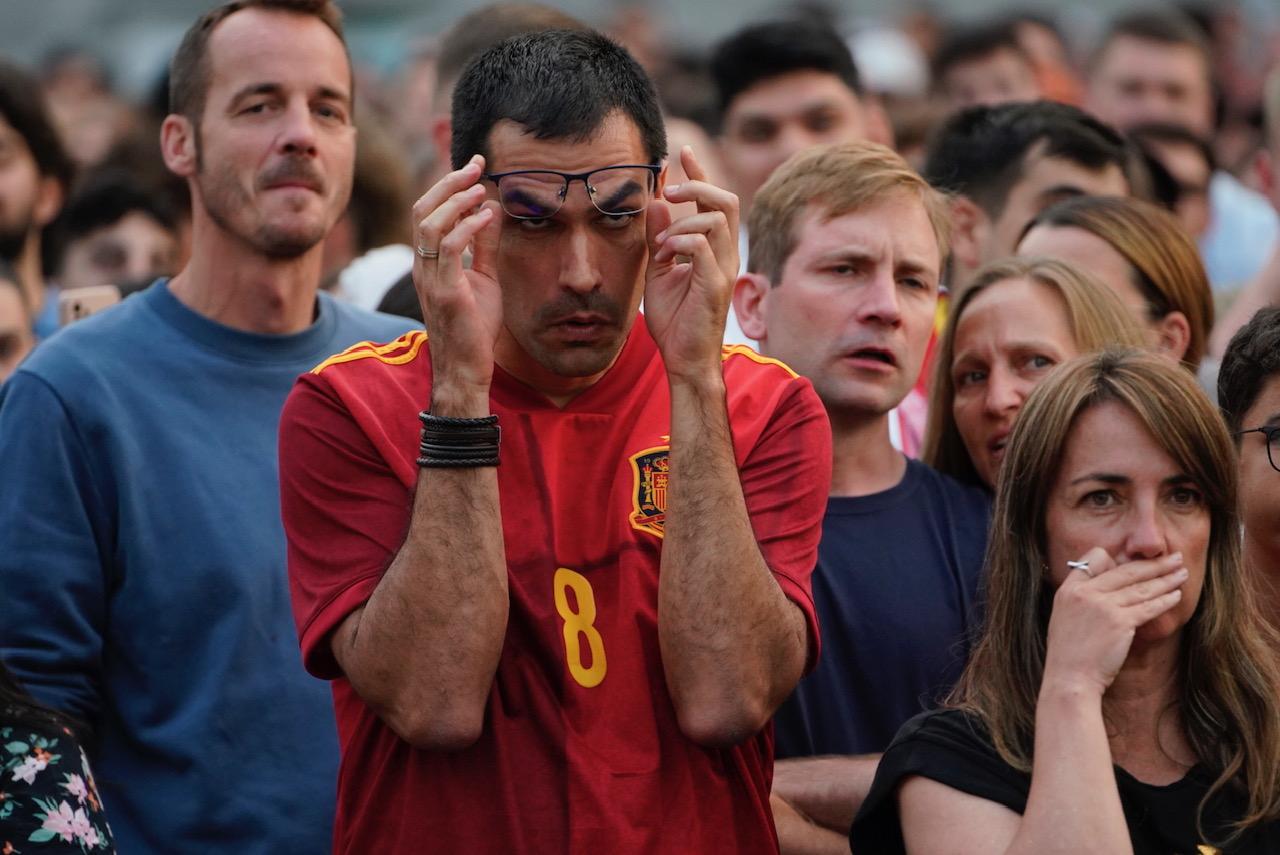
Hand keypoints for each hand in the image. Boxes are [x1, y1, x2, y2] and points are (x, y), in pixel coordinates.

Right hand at [411, 154, 502, 398]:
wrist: (467, 368)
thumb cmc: (474, 328)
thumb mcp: (484, 277)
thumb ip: (484, 245)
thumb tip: (491, 210)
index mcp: (428, 261)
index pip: (428, 212)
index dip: (448, 185)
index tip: (475, 167)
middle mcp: (422, 266)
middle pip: (422, 209)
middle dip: (448, 182)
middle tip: (476, 166)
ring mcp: (430, 278)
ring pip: (429, 224)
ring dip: (456, 201)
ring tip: (481, 189)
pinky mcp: (444, 292)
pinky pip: (448, 248)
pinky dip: (467, 227)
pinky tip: (486, 217)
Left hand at [644, 145, 739, 380]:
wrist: (683, 359)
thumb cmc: (675, 320)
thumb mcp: (659, 270)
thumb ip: (659, 237)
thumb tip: (659, 200)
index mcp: (713, 250)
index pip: (714, 201)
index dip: (700, 173)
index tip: (682, 152)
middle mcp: (724, 255)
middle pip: (726, 201)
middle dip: (699, 185)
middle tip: (671, 188)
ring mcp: (723, 270)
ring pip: (716, 220)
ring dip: (683, 221)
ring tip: (663, 242)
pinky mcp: (715, 286)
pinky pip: (703, 247)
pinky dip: (681, 241)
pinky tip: (666, 254)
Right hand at [1042, 548, 1187, 696]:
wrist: (1069, 679)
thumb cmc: (1069, 654)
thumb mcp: (1064, 616)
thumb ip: (1083, 599)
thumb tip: (1107, 589)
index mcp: (1069, 588)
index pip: (1094, 558)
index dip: (1116, 559)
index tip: (1133, 565)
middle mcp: (1085, 592)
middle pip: (1126, 570)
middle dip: (1154, 564)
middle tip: (1174, 558)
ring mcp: (1103, 605)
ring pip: (1142, 587)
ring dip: (1166, 579)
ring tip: (1182, 573)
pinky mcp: (1120, 622)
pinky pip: (1148, 606)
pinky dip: (1165, 600)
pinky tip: (1176, 596)